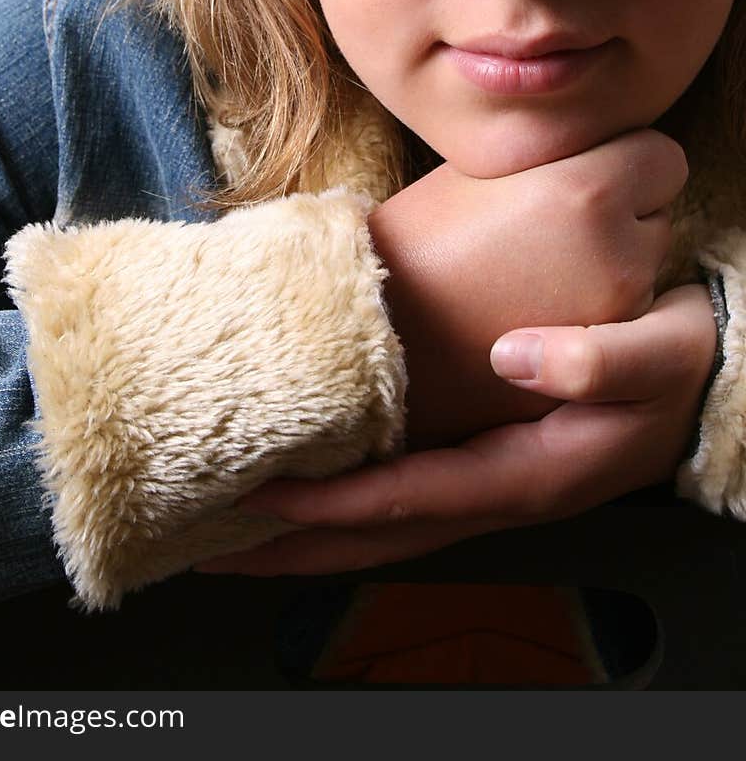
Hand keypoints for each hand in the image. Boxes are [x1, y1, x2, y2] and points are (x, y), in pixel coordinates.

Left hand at [196, 283, 716, 575]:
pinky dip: (343, 508)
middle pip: (379, 537)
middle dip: (292, 548)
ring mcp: (487, 486)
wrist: (703, 374)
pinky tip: (306, 493)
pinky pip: (400, 500)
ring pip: (383, 527)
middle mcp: (498, 494)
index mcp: (528, 472)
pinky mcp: (482, 465)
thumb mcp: (660, 355)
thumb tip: (513, 357)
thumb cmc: (679, 361)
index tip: (261, 496)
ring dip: (307, 538)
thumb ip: (597, 362)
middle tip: (207, 546)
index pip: (409, 498)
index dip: (333, 504)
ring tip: (231, 531)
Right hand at [368, 128, 687, 444]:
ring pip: (648, 260)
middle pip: (658, 208)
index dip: (624, 161)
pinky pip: (629, 309)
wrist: (386, 330)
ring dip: (616, 255)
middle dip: (623, 208)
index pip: (662, 156)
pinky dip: (601, 301)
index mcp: (588, 186)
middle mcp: (619, 248)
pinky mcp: (603, 350)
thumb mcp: (488, 166)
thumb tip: (599, 142)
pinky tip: (543, 300)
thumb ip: (558, 150)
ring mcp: (618, 308)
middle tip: (555, 220)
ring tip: (542, 262)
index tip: (583, 170)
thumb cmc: (424, 237)